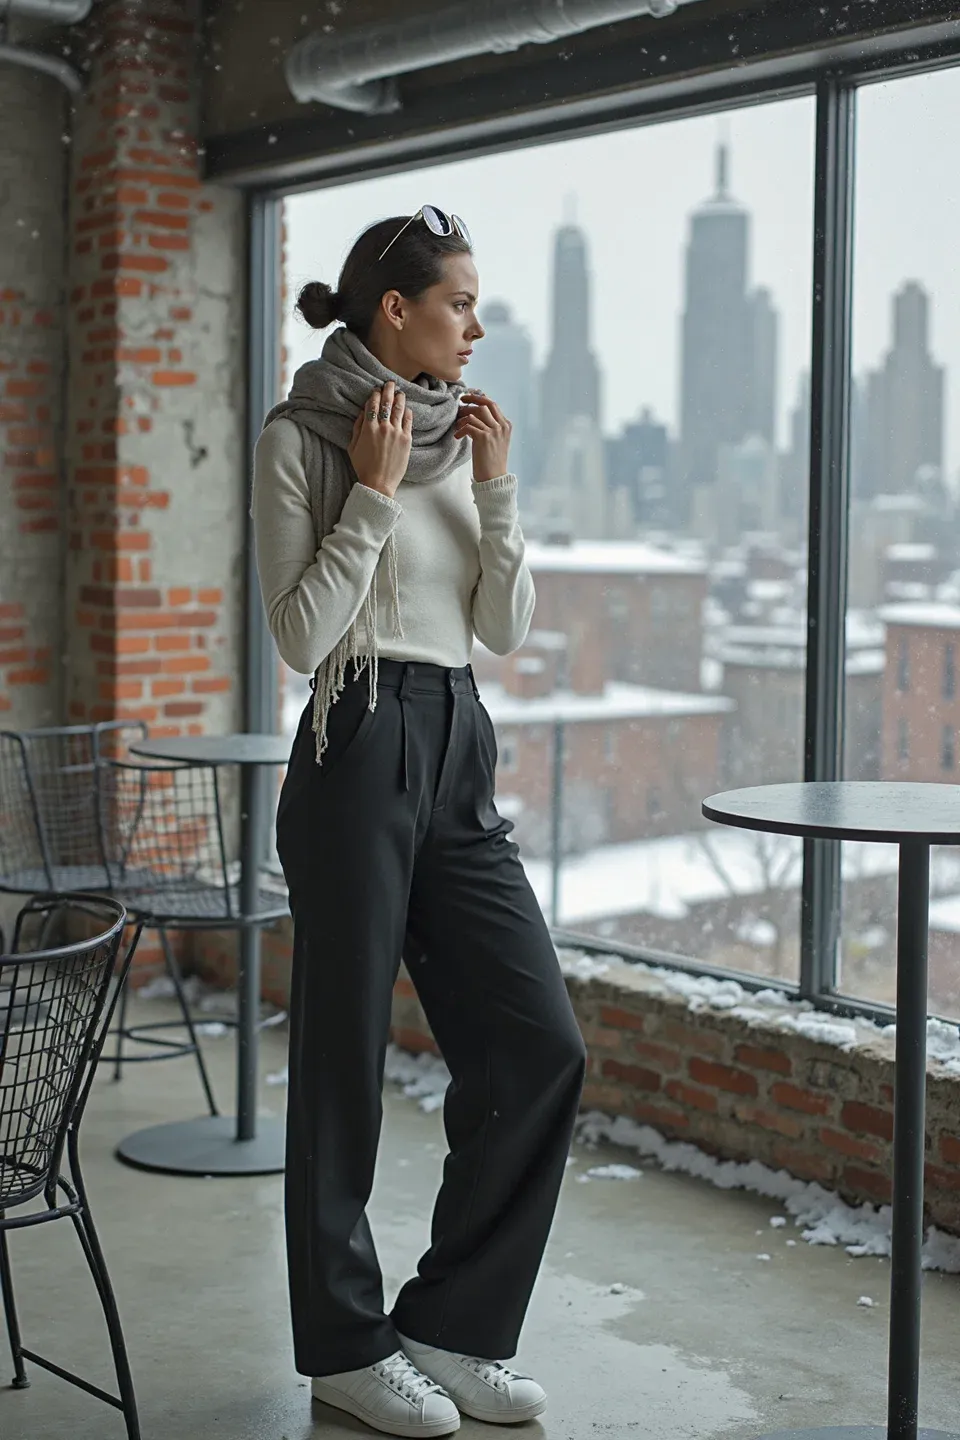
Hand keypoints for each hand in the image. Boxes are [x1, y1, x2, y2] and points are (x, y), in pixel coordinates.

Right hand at [347, 380, 411, 498]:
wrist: (379, 482)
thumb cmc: (363, 466)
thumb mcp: (353, 446)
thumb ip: (357, 427)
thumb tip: (363, 412)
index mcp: (369, 428)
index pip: (373, 404)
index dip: (375, 394)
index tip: (376, 389)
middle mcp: (383, 427)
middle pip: (387, 402)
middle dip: (388, 390)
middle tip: (390, 383)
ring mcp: (396, 433)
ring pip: (399, 409)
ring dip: (400, 398)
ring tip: (400, 392)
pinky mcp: (407, 440)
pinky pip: (408, 421)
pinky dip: (407, 412)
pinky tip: (407, 408)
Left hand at [453, 389, 511, 482]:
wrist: (494, 478)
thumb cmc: (493, 461)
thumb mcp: (497, 441)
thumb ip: (491, 427)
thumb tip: (476, 415)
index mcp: (506, 425)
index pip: (492, 404)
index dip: (479, 398)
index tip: (469, 397)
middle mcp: (501, 426)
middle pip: (484, 404)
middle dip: (470, 401)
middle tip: (460, 403)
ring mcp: (493, 431)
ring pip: (474, 413)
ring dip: (462, 417)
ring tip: (457, 425)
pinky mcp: (483, 438)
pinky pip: (468, 425)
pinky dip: (460, 430)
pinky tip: (457, 436)